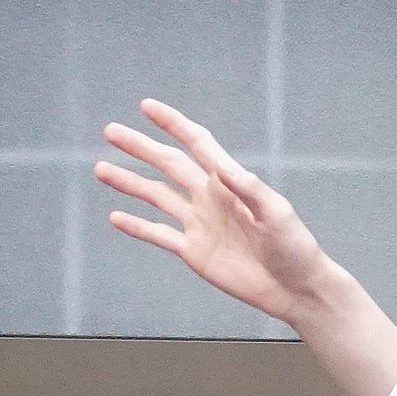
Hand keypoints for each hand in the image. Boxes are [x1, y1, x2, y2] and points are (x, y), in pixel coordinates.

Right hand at [95, 98, 396, 395]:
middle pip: (168, 165)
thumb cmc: (295, 248)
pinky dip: (137, 227)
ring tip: (100, 168)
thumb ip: (249, 189)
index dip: (173, 124)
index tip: (147, 106)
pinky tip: (116, 216)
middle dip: (140, 147)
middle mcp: (210, 198)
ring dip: (129, 182)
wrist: (296, 289)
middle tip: (110, 131)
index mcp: (230, 183)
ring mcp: (200, 224)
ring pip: (156, 197)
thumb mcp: (277, 214)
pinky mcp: (194, 252)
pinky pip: (159, 235)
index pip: (197, 144)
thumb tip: (220, 166)